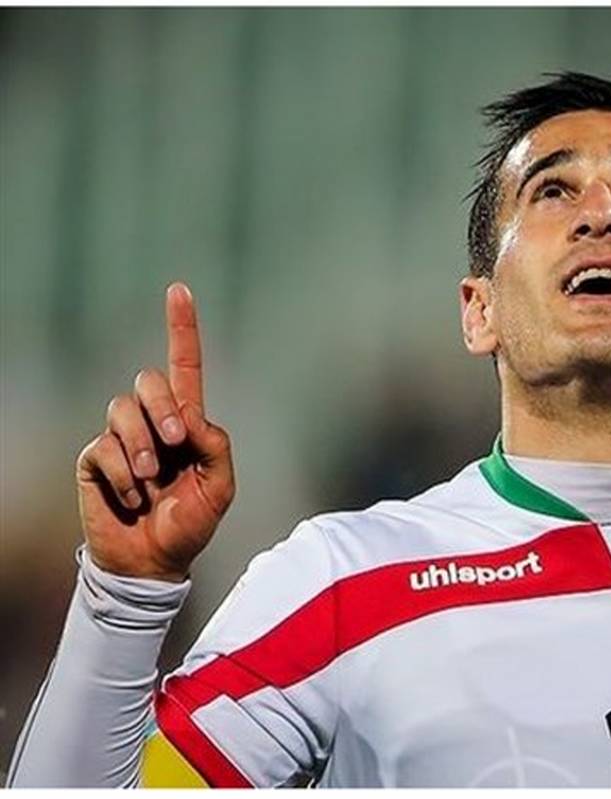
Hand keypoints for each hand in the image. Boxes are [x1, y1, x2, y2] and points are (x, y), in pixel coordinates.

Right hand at [75, 283, 234, 581]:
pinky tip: (132, 497)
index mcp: (187, 423)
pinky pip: (103, 447)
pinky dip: (123, 475)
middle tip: (175, 444)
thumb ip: (216, 446)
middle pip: (149, 381)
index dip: (181, 329)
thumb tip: (192, 418)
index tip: (179, 290)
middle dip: (162, 409)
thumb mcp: (220, 488)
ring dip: (140, 447)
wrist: (153, 562)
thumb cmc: (191, 524)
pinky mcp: (95, 459)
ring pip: (122, 410)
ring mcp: (121, 439)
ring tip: (151, 481)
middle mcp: (152, 422)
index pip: (183, 367)